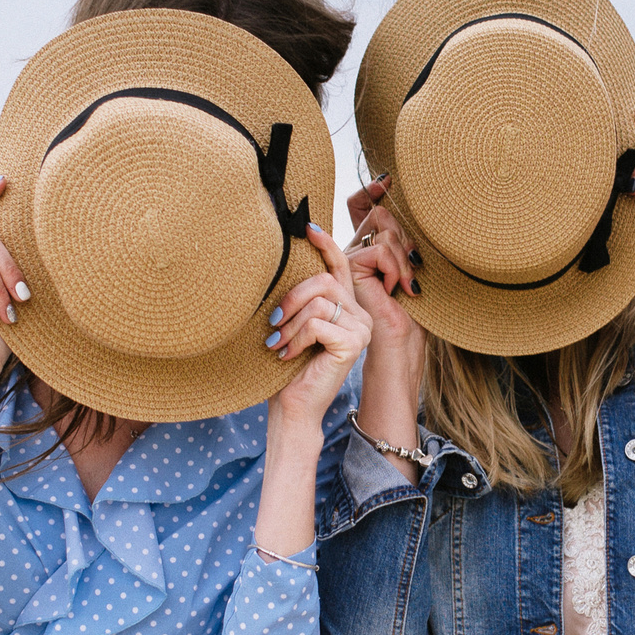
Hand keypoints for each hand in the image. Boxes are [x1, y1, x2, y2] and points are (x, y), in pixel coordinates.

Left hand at [268, 224, 372, 425]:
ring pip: (320, 302)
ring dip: (290, 323)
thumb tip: (288, 255)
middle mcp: (360, 315)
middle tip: (273, 320)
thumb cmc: (289, 366)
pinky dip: (296, 337)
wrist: (294, 406)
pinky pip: (318, 323)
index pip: (340, 266)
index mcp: (346, 306)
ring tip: (279, 343)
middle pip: (324, 280)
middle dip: (293, 296)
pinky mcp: (354, 343)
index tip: (307, 228)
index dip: (326, 244)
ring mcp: (361, 329)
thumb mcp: (294, 322)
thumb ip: (301, 297)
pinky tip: (288, 354)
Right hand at [342, 177, 425, 374]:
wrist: (400, 342)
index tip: (388, 178)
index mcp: (368, 247)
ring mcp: (349, 257)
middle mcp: (355, 249)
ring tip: (405, 286)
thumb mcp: (411, 265)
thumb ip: (403, 237)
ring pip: (385, 231)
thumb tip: (399, 202)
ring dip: (404, 260)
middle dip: (405, 239)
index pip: (363, 206)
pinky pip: (380, 249)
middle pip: (381, 215)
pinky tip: (392, 290)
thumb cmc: (412, 310)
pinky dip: (395, 269)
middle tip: (412, 269)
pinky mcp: (349, 267)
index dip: (372, 189)